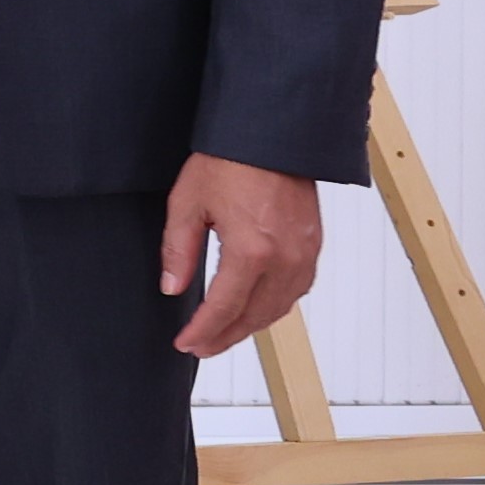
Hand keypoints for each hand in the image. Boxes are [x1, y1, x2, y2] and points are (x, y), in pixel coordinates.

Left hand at [165, 153, 325, 357]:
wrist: (272, 137)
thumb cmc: (229, 162)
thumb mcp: (188, 205)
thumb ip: (178, 251)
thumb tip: (171, 287)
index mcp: (252, 252)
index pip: (225, 308)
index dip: (204, 331)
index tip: (185, 344)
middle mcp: (285, 259)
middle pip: (255, 316)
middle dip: (225, 336)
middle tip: (200, 347)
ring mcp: (304, 254)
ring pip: (279, 307)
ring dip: (251, 326)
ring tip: (223, 334)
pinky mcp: (314, 246)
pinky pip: (296, 289)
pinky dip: (274, 306)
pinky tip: (255, 309)